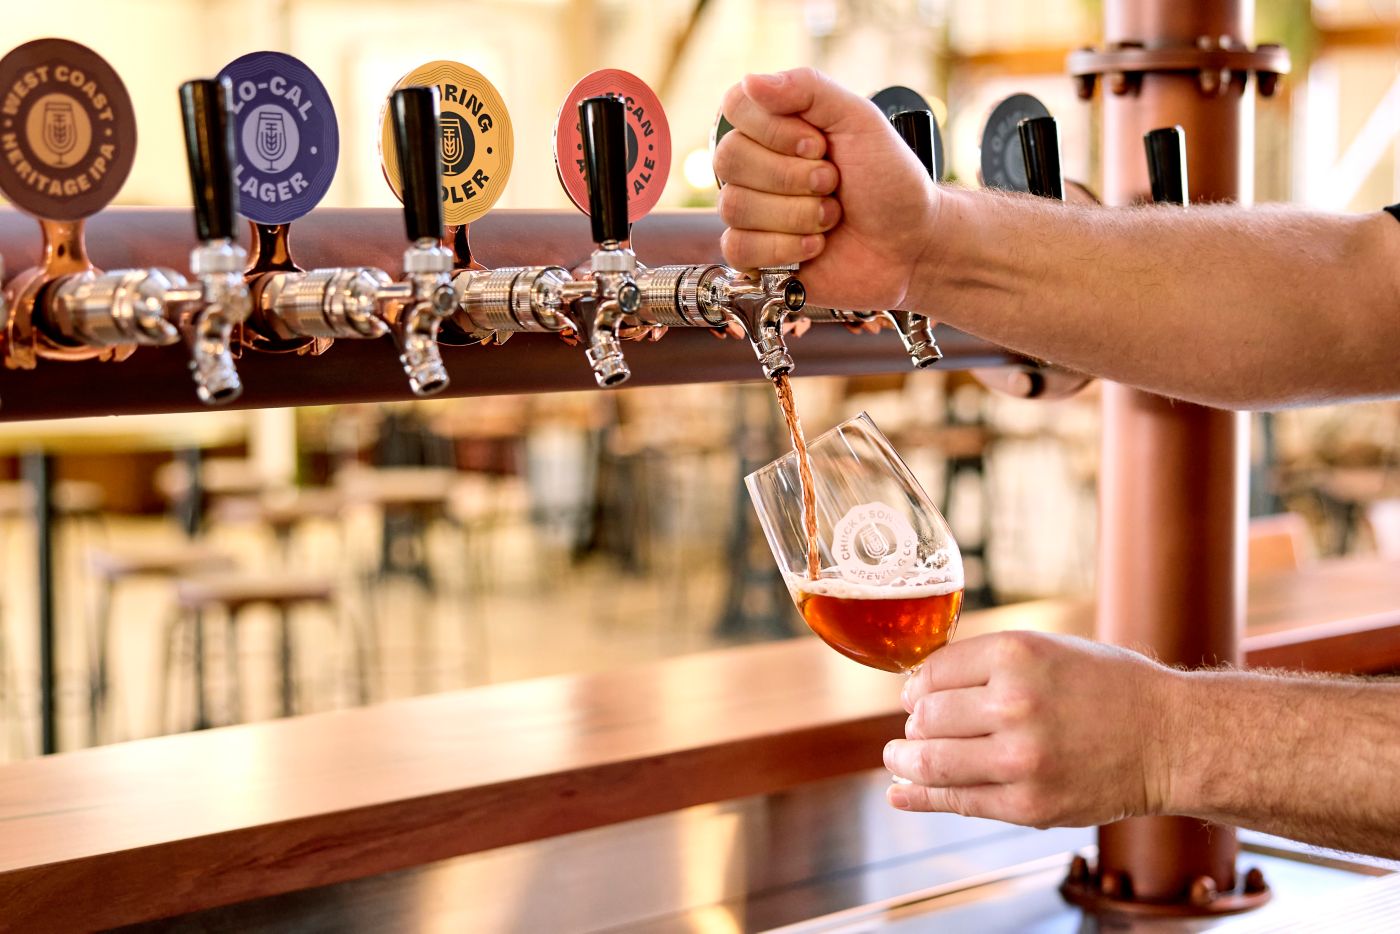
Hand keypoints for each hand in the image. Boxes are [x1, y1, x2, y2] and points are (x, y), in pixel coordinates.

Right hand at [713, 68, 939, 310]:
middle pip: (730, 159)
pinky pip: (737, 248)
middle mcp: (758, 165)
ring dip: (797, 215)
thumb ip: (809, 89)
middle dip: (793, 176)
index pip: (736, 108)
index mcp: (777, 125)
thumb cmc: (889, 181)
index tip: (818, 144)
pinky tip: (814, 246)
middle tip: (832, 182)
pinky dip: (783, 248)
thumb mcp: (860, 119)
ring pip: (735, 206)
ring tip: (831, 217)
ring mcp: (754, 211)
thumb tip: (751, 81)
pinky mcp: (755, 255)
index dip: (774, 130)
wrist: (911, 242)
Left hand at [884, 631, 1177, 827]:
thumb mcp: (1048, 650)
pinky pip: (957, 801)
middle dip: (913, 725)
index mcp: (1017, 654)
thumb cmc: (1109, 688)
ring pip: (931, 761)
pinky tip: (901, 794)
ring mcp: (1021, 759)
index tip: (916, 695)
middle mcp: (1015, 703)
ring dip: (904, 761)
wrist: (1171, 739)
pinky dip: (919, 798)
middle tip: (914, 730)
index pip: (932, 672)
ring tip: (897, 759)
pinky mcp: (1029, 805)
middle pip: (926, 716)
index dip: (916, 686)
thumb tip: (918, 686)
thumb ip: (987, 664)